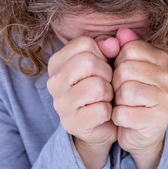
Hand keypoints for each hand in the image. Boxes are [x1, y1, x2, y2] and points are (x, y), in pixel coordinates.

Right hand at [47, 35, 117, 151]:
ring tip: (106, 98)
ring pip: (96, 86)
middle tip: (108, 83)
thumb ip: (109, 46)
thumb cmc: (102, 87)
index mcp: (57, 62)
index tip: (103, 66)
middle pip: (88, 62)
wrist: (101, 124)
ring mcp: (60, 105)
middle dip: (107, 72)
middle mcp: (53, 82)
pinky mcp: (73, 124)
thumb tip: (114, 43)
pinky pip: (102, 110)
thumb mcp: (105, 61)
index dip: (102, 53)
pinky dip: (110, 111)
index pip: (85, 43)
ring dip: (109, 92)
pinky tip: (104, 113)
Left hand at [111, 31, 167, 155]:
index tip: (124, 75)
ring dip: (117, 100)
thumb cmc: (132, 97)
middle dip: (116, 83)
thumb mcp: (127, 69)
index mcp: (164, 60)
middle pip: (126, 69)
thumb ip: (124, 48)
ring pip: (126, 91)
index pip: (130, 49)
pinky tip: (126, 118)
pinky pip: (123, 113)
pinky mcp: (158, 120)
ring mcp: (167, 100)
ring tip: (125, 105)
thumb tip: (121, 32)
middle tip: (122, 94)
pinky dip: (118, 117)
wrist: (141, 132)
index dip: (118, 62)